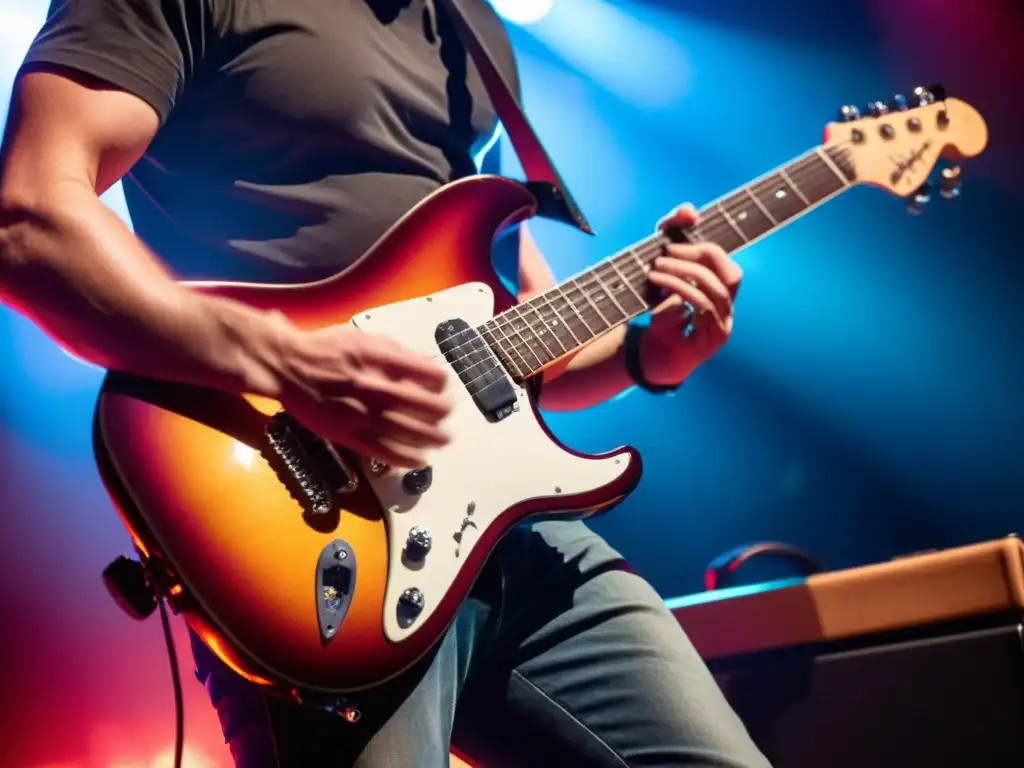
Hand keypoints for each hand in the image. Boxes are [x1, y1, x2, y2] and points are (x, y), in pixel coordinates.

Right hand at [271, 320, 452, 468]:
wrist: (287, 367)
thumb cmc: (325, 350)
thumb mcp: (363, 338)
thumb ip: (395, 351)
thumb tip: (426, 362)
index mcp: (379, 359)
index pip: (426, 373)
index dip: (441, 382)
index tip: (443, 386)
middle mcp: (373, 386)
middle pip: (422, 404)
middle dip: (442, 411)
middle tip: (448, 414)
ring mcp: (360, 413)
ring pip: (407, 430)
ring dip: (431, 437)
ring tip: (444, 440)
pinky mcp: (348, 434)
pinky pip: (383, 450)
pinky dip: (405, 457)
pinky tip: (419, 459)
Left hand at [640, 204, 742, 384]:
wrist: (652, 358)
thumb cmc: (659, 315)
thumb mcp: (660, 275)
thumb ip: (671, 236)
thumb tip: (689, 210)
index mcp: (719, 290)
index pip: (723, 260)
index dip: (703, 244)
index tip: (670, 240)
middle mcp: (727, 306)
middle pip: (731, 272)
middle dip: (700, 256)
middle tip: (664, 253)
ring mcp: (723, 324)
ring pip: (716, 288)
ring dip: (684, 273)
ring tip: (656, 269)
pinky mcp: (713, 340)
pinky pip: (704, 307)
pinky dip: (680, 291)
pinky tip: (658, 287)